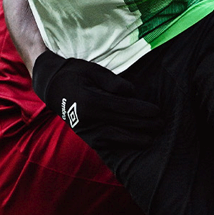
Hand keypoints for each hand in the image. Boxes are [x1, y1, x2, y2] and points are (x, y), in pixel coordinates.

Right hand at [32, 51, 162, 149]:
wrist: (52, 87)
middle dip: (143, 126)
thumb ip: (113, 82)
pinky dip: (121, 145)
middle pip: (122, 124)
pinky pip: (106, 144)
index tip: (157, 111)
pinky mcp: (85, 135)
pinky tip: (133, 145)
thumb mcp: (93, 70)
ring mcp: (85, 130)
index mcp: (90, 101)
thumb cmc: (74, 73)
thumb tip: (132, 93)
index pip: (123, 108)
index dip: (142, 110)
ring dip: (135, 140)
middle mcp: (87, 119)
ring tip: (152, 139)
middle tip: (161, 125)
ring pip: (115, 139)